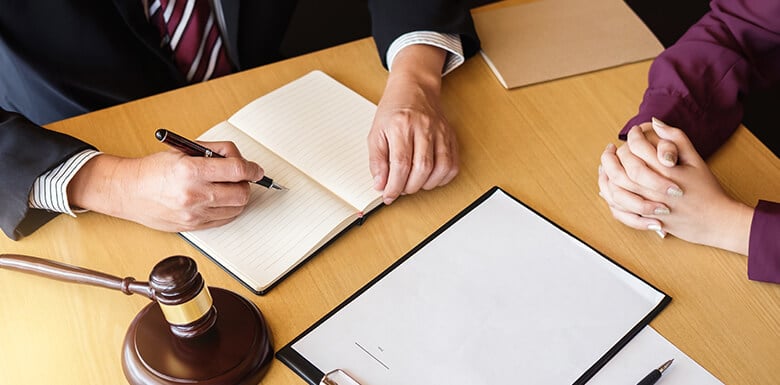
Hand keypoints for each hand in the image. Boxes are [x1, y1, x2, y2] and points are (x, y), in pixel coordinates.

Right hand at [67, 141, 263, 230]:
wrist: (128, 192)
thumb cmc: (153, 170)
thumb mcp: (183, 151)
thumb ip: (214, 152)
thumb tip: (239, 158)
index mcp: (191, 171)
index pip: (237, 170)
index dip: (252, 169)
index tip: (255, 169)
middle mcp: (194, 194)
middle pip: (241, 193)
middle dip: (245, 184)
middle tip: (238, 178)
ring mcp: (194, 214)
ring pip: (236, 209)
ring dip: (237, 197)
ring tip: (225, 187)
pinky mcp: (192, 226)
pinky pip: (224, 220)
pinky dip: (227, 209)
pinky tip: (218, 199)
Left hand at [368, 44, 457, 204]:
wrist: (414, 88)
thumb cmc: (394, 110)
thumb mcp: (376, 133)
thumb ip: (377, 161)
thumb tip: (381, 185)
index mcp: (401, 125)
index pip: (400, 163)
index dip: (394, 185)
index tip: (388, 196)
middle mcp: (423, 127)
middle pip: (422, 168)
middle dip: (410, 187)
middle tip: (400, 189)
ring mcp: (440, 132)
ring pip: (441, 168)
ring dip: (426, 184)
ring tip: (414, 183)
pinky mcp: (450, 136)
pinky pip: (453, 164)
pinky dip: (443, 177)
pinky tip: (430, 177)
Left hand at [598, 119, 752, 253]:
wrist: (717, 221)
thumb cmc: (707, 189)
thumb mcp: (696, 160)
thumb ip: (676, 139)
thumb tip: (654, 122)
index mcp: (667, 172)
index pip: (638, 149)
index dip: (632, 137)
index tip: (632, 132)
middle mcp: (654, 190)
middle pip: (621, 170)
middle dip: (611, 156)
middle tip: (610, 148)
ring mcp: (649, 207)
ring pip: (616, 191)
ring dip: (606, 176)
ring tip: (605, 166)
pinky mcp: (646, 221)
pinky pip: (619, 211)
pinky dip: (610, 198)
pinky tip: (607, 187)